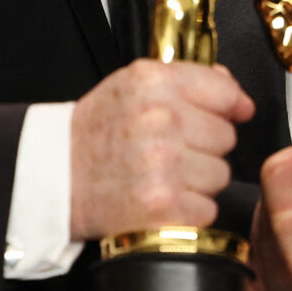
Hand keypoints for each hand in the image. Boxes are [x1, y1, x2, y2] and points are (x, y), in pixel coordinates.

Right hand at [68, 60, 253, 240]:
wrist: (53, 178)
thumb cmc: (96, 132)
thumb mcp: (132, 85)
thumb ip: (187, 79)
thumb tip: (238, 96)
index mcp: (155, 82)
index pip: (226, 91)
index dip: (227, 107)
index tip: (218, 116)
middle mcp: (161, 119)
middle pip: (226, 136)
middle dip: (204, 146)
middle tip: (168, 150)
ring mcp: (164, 164)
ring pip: (220, 174)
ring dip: (197, 181)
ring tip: (161, 175)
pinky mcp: (163, 205)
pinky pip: (207, 209)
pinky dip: (187, 210)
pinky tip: (159, 198)